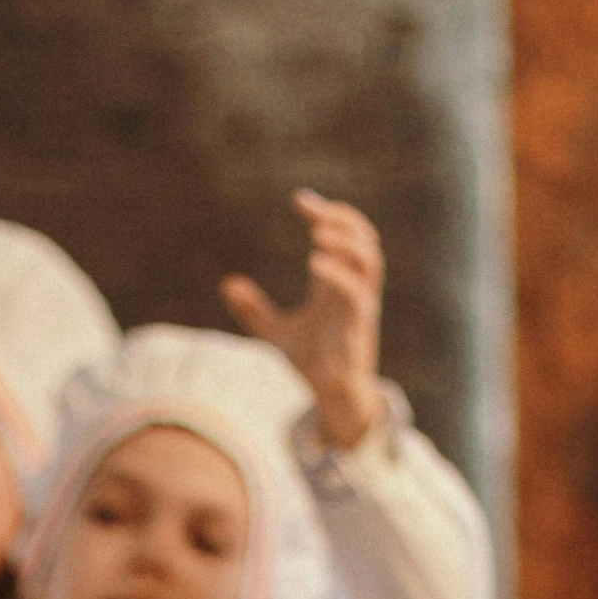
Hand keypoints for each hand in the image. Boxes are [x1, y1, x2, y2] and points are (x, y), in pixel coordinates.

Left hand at [220, 190, 384, 449]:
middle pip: (364, 240)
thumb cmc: (311, 363)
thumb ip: (253, 309)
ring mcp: (360, 307)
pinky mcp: (358, 328)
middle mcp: (354, 289)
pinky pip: (357, 293)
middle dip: (343, 219)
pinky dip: (339, 274)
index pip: (342, 237)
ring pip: (370, 260)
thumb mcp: (274, 333)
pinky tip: (314, 262)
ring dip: (348, 240)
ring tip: (318, 231)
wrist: (328, 397)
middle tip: (312, 212)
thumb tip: (227, 283)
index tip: (299, 200)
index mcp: (338, 285)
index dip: (325, 214)